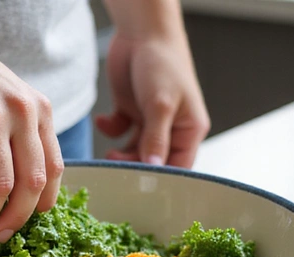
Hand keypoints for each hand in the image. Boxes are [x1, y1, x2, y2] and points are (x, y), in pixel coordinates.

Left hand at [96, 31, 209, 167]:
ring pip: (134, 150)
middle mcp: (171, 128)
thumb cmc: (163, 63)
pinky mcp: (131, 110)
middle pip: (154, 161)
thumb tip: (154, 168)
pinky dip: (110, 130)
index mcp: (189, 130)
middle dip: (135, 166)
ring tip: (109, 153)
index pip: (179, 166)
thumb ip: (155, 139)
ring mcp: (150, 120)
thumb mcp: (160, 104)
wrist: (142, 31)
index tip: (142, 187)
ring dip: (120, 154)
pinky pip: (120, 131)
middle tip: (117, 168)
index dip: (162, 178)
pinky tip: (104, 120)